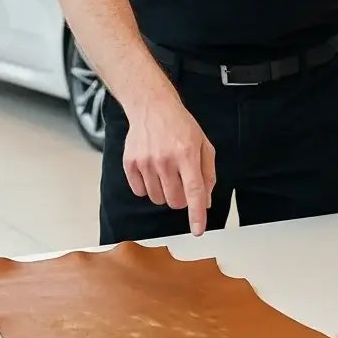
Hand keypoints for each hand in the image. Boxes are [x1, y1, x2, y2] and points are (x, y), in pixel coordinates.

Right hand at [122, 94, 215, 235]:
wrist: (151, 106)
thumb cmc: (180, 125)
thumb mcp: (203, 144)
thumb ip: (207, 174)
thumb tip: (205, 201)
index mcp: (187, 154)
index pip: (194, 191)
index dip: (196, 214)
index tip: (197, 231)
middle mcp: (165, 159)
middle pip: (175, 200)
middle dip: (181, 198)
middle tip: (181, 182)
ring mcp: (145, 161)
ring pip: (157, 199)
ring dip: (164, 193)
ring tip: (165, 173)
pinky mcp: (130, 163)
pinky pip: (140, 191)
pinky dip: (148, 187)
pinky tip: (151, 170)